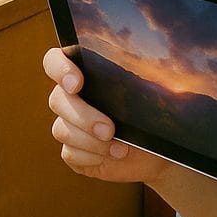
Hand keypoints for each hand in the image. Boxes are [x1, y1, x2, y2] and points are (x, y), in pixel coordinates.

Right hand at [43, 46, 170, 184]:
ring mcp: (69, 124)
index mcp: (88, 71)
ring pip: (61, 129)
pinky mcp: (72, 150)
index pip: (55, 60)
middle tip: (109, 130)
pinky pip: (70, 153)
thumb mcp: (155, 90)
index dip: (59, 68)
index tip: (77, 83)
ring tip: (120, 147)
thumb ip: (148, 74)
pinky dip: (92, 156)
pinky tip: (113, 155)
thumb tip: (161, 62)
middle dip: (84, 117)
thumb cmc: (155, 112)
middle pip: (57, 99)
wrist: (158, 149)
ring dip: (91, 141)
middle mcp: (72, 96)